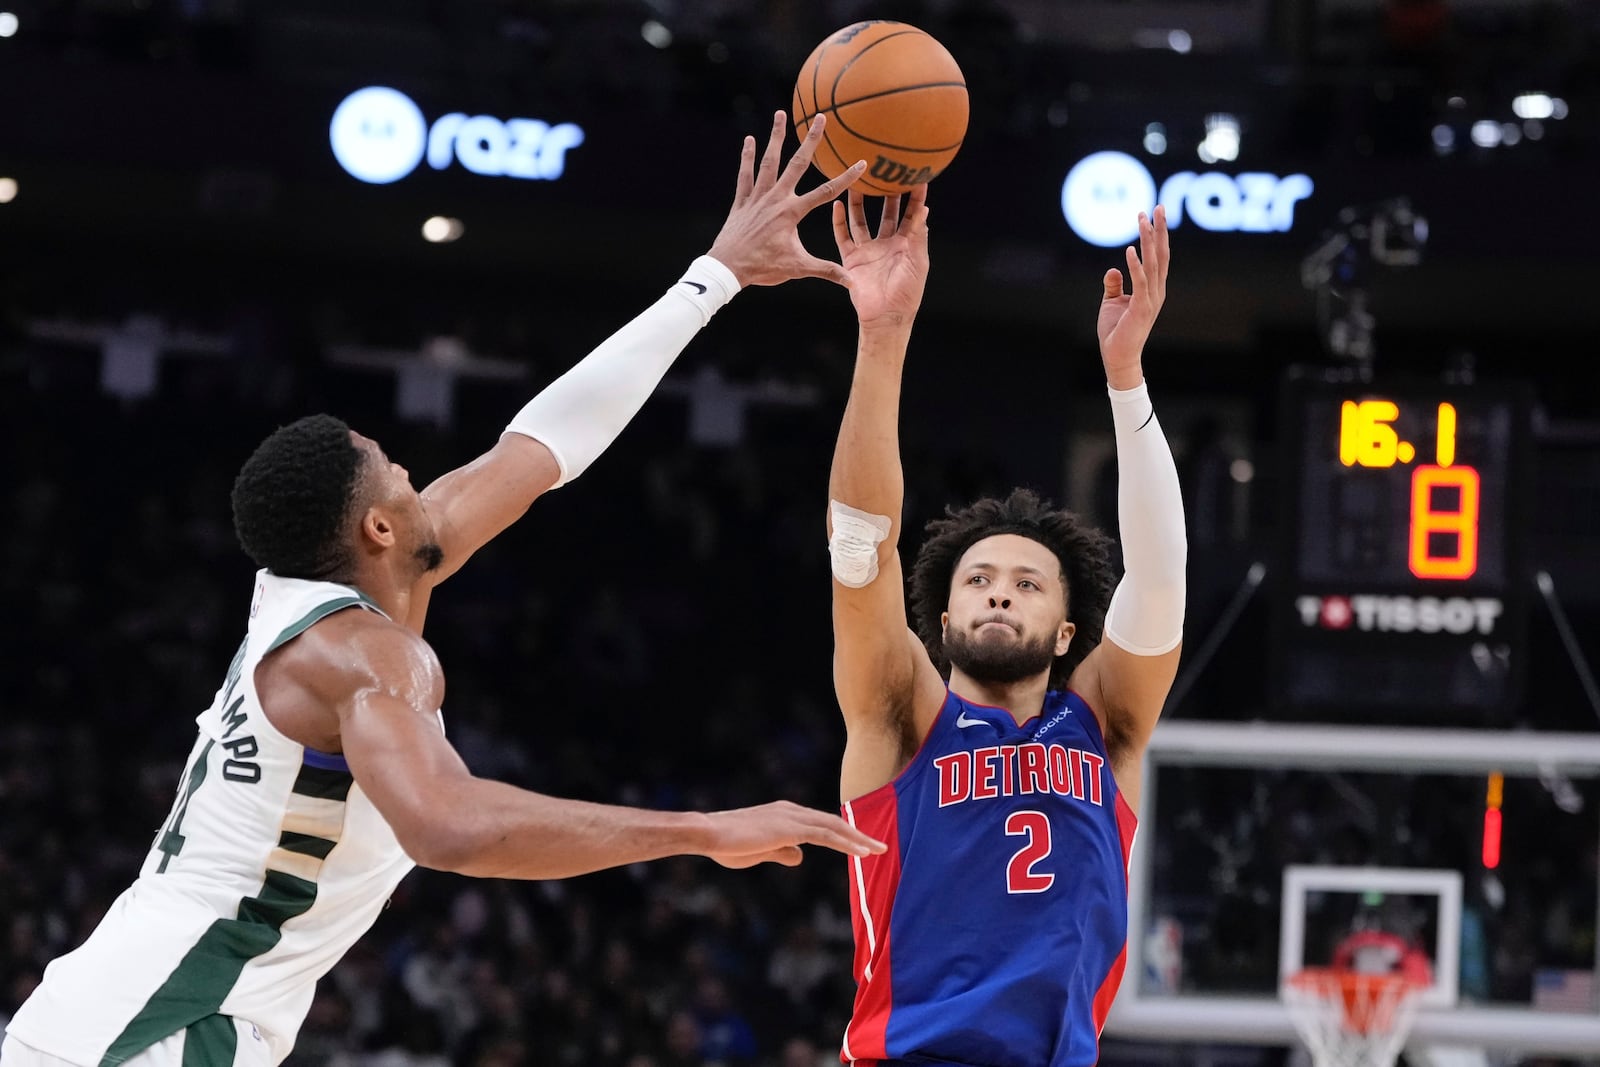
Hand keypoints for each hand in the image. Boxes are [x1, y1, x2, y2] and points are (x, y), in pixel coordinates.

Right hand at [701, 800, 887, 868]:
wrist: (707, 833)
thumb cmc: (726, 844)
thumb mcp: (758, 851)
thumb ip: (781, 852)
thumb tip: (800, 857)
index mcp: (783, 814)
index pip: (819, 823)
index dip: (841, 833)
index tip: (859, 843)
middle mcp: (791, 810)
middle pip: (832, 822)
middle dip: (857, 834)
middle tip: (879, 846)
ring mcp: (791, 817)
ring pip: (834, 827)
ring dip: (859, 838)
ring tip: (879, 850)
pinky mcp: (790, 828)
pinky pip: (826, 836)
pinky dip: (846, 843)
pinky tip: (862, 853)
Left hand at [705, 111, 866, 287]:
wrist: (728, 268)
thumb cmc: (763, 268)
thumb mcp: (798, 269)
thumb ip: (826, 271)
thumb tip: (852, 282)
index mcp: (792, 213)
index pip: (826, 192)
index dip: (846, 177)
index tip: (861, 162)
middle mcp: (776, 199)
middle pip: (797, 164)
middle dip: (811, 140)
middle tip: (820, 117)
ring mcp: (757, 197)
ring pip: (769, 161)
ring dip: (776, 137)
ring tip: (781, 113)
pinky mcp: (742, 201)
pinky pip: (745, 174)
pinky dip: (748, 157)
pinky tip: (750, 139)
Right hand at [831, 184, 930, 331]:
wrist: (885, 317)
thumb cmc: (907, 293)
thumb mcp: (917, 262)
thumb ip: (917, 235)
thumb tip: (924, 209)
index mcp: (906, 244)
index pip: (911, 215)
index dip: (915, 197)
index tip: (917, 176)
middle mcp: (886, 244)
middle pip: (885, 212)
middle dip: (886, 193)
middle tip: (884, 170)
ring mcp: (868, 250)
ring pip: (861, 220)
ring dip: (859, 202)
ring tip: (857, 180)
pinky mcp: (851, 259)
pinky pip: (842, 236)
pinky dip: (838, 221)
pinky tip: (836, 204)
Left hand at [1096, 204, 1169, 385]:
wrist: (1118, 356)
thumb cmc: (1116, 331)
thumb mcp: (1112, 302)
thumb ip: (1114, 285)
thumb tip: (1112, 268)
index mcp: (1153, 288)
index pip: (1158, 257)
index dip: (1158, 235)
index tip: (1154, 214)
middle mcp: (1156, 290)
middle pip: (1160, 254)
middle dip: (1159, 230)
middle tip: (1157, 206)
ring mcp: (1151, 299)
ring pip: (1152, 263)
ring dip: (1147, 240)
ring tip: (1143, 220)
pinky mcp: (1141, 308)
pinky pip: (1140, 282)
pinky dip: (1136, 265)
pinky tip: (1130, 249)